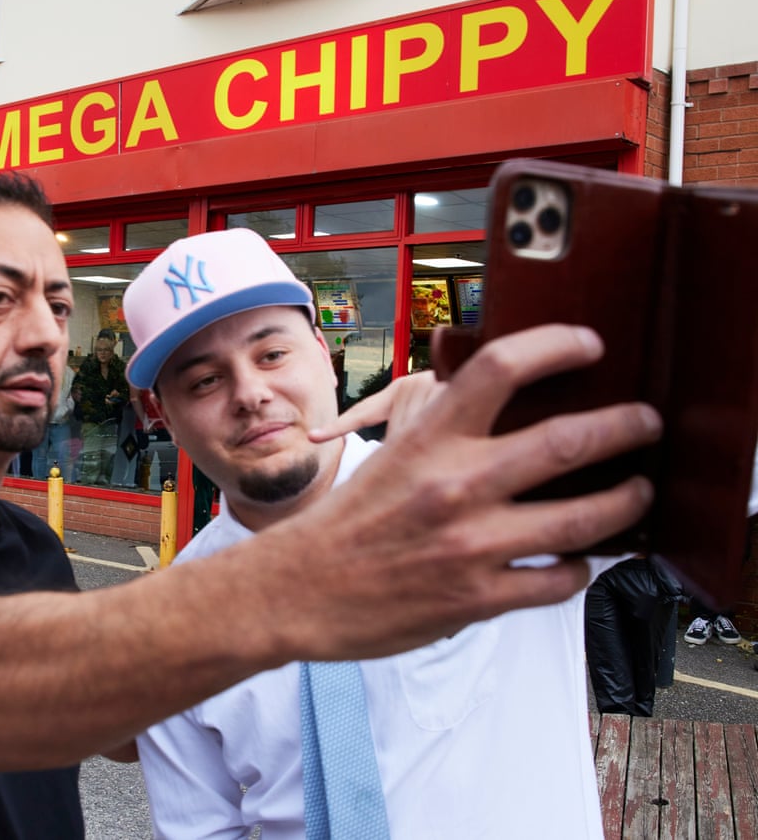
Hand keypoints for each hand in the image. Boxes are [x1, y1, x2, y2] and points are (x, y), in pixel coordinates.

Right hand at [254, 324, 660, 660]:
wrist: (298, 590)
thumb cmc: (346, 521)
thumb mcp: (389, 455)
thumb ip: (442, 427)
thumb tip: (489, 396)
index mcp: (428, 439)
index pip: (501, 366)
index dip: (557, 345)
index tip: (589, 344)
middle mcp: (455, 485)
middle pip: (567, 441)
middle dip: (625, 427)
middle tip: (645, 422)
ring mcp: (471, 545)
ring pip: (583, 520)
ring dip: (625, 502)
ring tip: (637, 492)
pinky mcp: (478, 598)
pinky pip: (558, 580)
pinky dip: (579, 567)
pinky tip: (577, 559)